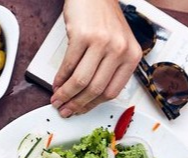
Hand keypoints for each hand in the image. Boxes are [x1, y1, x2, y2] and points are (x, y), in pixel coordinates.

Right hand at [52, 0, 141, 116]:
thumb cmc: (104, 18)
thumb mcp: (118, 44)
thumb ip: (110, 68)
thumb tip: (88, 96)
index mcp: (131, 56)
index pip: (111, 92)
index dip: (92, 106)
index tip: (81, 110)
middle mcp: (119, 49)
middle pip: (95, 89)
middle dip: (77, 104)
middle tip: (66, 109)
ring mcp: (101, 42)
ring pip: (81, 80)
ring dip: (66, 94)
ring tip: (57, 99)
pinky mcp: (83, 35)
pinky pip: (69, 65)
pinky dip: (60, 78)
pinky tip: (56, 83)